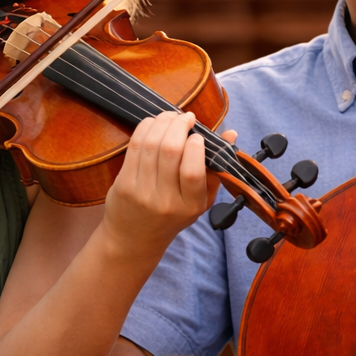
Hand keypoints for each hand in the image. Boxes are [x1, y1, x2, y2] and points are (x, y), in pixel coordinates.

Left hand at [102, 111, 233, 261]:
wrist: (134, 239)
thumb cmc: (172, 216)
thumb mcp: (201, 200)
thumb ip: (216, 168)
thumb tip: (231, 134)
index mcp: (191, 205)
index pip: (193, 171)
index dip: (195, 146)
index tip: (198, 135)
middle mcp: (166, 200)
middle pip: (171, 151)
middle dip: (179, 125)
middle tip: (186, 118)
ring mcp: (142, 192)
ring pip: (151, 144)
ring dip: (162, 122)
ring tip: (171, 117)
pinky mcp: (124, 184)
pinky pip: (135, 147)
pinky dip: (145, 128)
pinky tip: (154, 123)